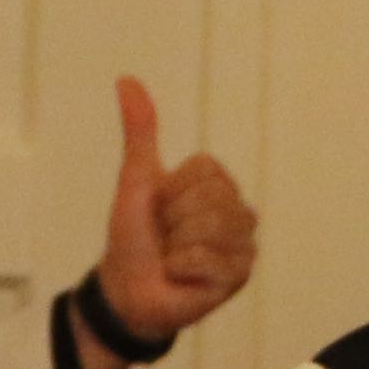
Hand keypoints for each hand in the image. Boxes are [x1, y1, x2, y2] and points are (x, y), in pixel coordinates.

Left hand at [75, 74, 257, 368]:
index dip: (171, 190)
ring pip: (213, 228)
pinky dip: (184, 268)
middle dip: (174, 220)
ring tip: (174, 257)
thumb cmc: (134, 236)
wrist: (127, 290)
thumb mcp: (135, 180)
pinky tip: (182, 276)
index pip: (204, 170)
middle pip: (211, 199)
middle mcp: (237, 209)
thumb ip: (139, 131)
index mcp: (216, 183)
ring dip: (178, 246)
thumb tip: (126, 79)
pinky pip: (211, 260)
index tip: (160, 208)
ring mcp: (242, 243)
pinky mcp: (240, 275)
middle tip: (166, 237)